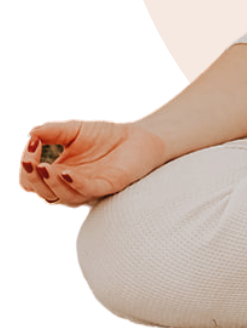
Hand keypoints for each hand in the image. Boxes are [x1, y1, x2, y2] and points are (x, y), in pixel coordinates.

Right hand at [18, 118, 168, 207]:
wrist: (139, 136)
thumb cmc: (105, 137)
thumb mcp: (75, 131)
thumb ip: (53, 132)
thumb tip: (31, 133)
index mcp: (57, 175)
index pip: (32, 179)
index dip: (27, 166)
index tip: (31, 144)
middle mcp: (69, 186)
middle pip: (43, 191)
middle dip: (32, 178)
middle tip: (29, 161)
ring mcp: (88, 189)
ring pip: (62, 196)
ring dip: (51, 183)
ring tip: (44, 167)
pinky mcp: (107, 187)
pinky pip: (87, 191)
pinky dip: (75, 184)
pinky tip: (67, 173)